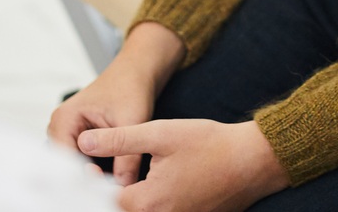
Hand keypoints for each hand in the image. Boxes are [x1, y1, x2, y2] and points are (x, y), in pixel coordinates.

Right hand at [48, 21, 185, 184]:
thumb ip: (127, 158)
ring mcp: (67, 132)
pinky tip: (107, 180)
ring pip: (72, 165)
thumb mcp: (131, 122)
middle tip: (104, 193)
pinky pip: (81, 160)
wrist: (137, 72)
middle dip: (83, 179)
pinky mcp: (79, 137)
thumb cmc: (131, 87)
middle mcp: (60, 126)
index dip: (81, 177)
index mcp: (65, 119)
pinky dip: (93, 169)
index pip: (64, 159)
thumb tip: (123, 189)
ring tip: (106, 188)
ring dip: (88, 176)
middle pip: (65, 165)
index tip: (101, 190)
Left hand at [78, 118, 288, 211]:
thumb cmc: (210, 144)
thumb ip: (119, 140)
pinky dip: (147, 204)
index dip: (89, 184)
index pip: (102, 201)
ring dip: (127, 199)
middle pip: (119, 210)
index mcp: (147, 202)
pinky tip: (146, 187)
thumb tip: (84, 143)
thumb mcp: (160, 133)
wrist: (253, 161)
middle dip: (107, 194)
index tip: (85, 168)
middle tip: (98, 173)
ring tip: (120, 179)